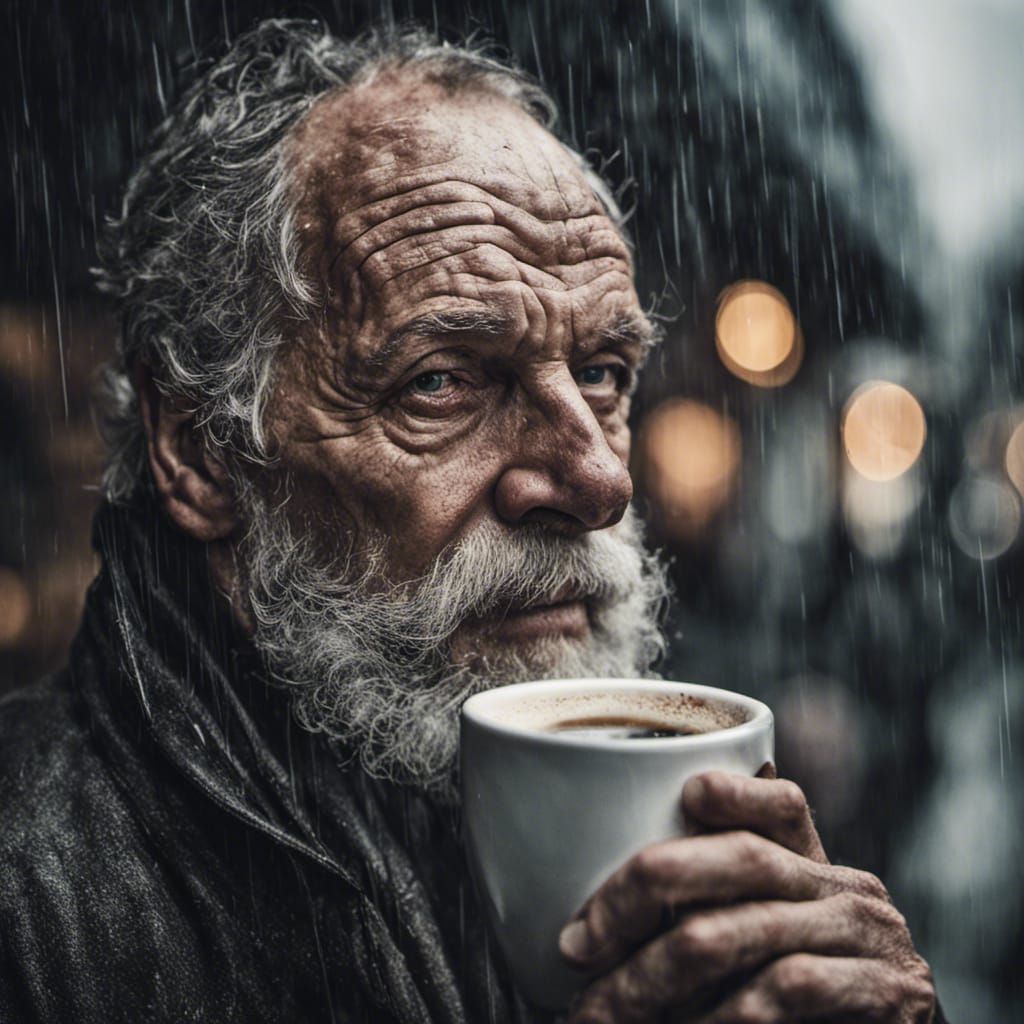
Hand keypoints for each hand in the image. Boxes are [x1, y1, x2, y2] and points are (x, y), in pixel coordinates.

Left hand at [559, 767, 935, 1022]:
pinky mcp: (886, 992)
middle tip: (576, 945)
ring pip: (746, 929)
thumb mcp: (758, 950)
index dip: (734, 791)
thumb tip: (589, 927)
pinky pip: (786, 986)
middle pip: (743, 856)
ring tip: (600, 1011)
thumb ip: (711, 913)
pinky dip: (721, 1015)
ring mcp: (870, 939)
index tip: (685, 796)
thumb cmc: (802, 1013)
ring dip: (655, 977)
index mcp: (812, 866)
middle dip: (643, 893)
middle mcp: (846, 889)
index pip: (780, 802)